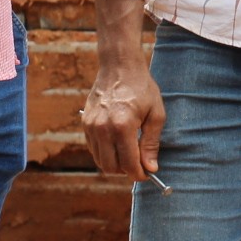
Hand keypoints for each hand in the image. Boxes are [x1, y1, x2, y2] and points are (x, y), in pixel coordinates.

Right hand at [81, 55, 165, 178]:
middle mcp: (103, 128)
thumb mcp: (155, 114)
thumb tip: (150, 167)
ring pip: (100, 160)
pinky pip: (94, 149)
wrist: (119, 66)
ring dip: (115, 163)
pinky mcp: (85, 123)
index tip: (147, 174)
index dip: (139, 174)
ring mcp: (91, 126)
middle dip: (126, 170)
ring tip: (129, 152)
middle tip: (139, 163)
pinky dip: (105, 152)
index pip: (128, 163)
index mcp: (123, 126)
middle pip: (111, 167)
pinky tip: (118, 142)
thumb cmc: (141, 88)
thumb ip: (151, 143)